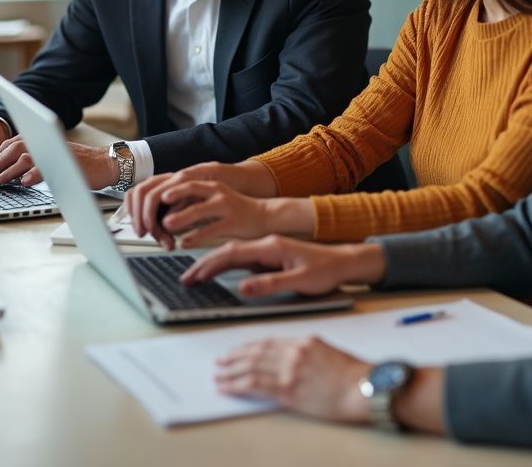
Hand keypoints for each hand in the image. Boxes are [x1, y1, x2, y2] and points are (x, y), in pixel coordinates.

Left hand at [0, 138, 116, 189]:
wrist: (105, 163)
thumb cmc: (78, 164)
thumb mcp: (52, 159)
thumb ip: (33, 161)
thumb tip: (8, 173)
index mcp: (41, 140)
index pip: (11, 144)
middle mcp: (47, 143)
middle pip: (14, 148)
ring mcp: (55, 153)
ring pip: (24, 158)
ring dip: (7, 170)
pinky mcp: (65, 164)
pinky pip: (45, 168)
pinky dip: (33, 174)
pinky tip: (24, 182)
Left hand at [125, 161, 278, 248]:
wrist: (264, 216)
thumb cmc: (233, 212)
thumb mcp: (210, 202)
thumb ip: (189, 204)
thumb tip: (162, 215)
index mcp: (206, 184)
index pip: (176, 182)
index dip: (157, 196)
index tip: (143, 213)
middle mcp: (214, 190)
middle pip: (186, 188)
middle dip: (165, 204)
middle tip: (150, 221)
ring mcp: (225, 203)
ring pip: (199, 207)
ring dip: (181, 216)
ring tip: (166, 226)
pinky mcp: (235, 219)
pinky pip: (213, 227)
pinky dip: (198, 234)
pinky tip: (186, 242)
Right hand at [179, 234, 385, 296]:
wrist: (345, 262)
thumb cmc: (326, 271)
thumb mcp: (300, 280)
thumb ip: (271, 283)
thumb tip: (243, 287)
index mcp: (272, 246)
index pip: (234, 253)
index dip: (211, 264)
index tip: (194, 275)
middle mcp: (268, 244)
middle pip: (229, 251)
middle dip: (205, 263)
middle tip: (186, 278)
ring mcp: (269, 249)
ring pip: (234, 254)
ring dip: (214, 263)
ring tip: (195, 276)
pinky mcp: (272, 256)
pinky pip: (243, 259)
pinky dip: (227, 265)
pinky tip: (219, 272)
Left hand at [215, 336, 370, 422]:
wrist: (364, 387)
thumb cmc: (354, 375)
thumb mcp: (329, 353)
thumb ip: (308, 353)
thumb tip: (292, 359)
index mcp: (304, 341)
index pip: (270, 342)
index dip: (251, 346)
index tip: (239, 350)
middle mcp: (294, 352)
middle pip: (257, 351)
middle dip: (236, 356)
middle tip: (221, 360)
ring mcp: (290, 370)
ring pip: (251, 366)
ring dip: (231, 370)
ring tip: (218, 374)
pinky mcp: (288, 389)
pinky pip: (255, 384)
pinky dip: (237, 384)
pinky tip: (227, 386)